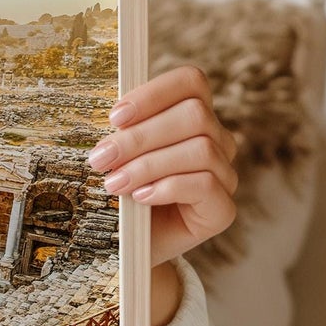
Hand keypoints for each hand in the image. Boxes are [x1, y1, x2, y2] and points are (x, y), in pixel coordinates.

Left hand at [88, 64, 238, 325]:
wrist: (129, 243)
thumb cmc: (122, 189)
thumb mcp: (119, 153)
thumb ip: (124, 129)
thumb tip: (114, 116)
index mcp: (192, 114)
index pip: (191, 82)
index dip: (155, 92)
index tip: (115, 117)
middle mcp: (217, 140)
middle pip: (195, 115)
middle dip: (141, 136)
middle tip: (101, 158)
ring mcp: (225, 174)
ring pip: (200, 149)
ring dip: (148, 165)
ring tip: (114, 183)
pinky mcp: (222, 209)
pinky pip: (205, 184)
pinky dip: (167, 187)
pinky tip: (140, 198)